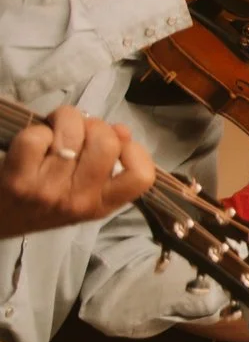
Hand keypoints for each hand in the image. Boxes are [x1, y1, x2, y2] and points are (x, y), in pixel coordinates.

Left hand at [0, 107, 153, 238]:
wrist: (1, 219)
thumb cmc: (47, 201)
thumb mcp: (86, 192)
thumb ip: (110, 163)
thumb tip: (122, 131)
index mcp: (102, 205)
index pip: (141, 176)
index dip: (134, 151)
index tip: (117, 148)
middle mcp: (79, 202)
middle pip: (106, 143)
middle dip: (94, 125)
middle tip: (80, 132)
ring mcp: (48, 192)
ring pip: (71, 133)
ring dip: (62, 122)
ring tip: (56, 131)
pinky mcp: (18, 181)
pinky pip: (37, 137)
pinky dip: (36, 131)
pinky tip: (36, 143)